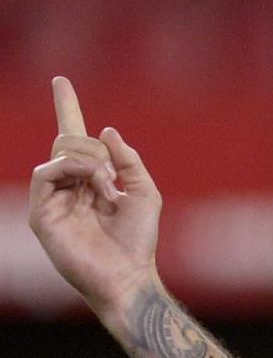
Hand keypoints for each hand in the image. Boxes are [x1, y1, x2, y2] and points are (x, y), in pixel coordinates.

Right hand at [28, 77, 161, 312]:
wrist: (129, 276)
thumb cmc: (139, 242)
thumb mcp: (145, 194)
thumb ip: (129, 161)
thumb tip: (106, 130)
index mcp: (91, 183)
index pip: (74, 140)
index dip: (68, 109)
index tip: (60, 81)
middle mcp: (69, 188)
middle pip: (70, 142)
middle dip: (95, 149)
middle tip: (111, 175)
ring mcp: (53, 201)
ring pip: (60, 154)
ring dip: (88, 162)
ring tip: (106, 185)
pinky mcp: (42, 214)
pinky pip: (46, 172)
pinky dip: (71, 169)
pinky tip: (93, 184)